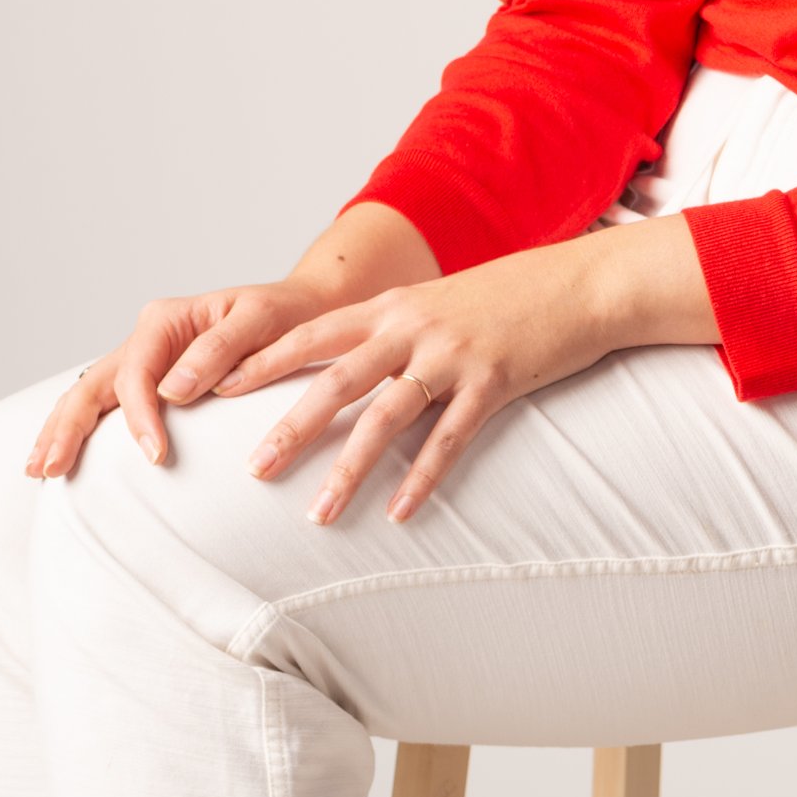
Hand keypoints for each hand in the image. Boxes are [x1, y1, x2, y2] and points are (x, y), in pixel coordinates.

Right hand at [26, 280, 338, 477]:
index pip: (137, 374)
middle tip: (52, 468)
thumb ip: (219, 349)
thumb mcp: (261, 320)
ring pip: (90, 395)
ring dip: (62, 431)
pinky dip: (81, 429)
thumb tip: (172, 390)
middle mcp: (147, 338)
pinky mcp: (152, 381)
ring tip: (39, 469)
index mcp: (167, 319)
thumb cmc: (287, 315)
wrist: (304, 311)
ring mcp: (145, 360)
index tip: (155, 454)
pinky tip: (61, 455)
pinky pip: (107, 405)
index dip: (140, 416)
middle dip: (69, 427)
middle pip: (94, 384)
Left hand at [215, 213, 713, 523]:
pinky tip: (400, 514)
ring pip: (385, 417)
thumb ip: (395, 328)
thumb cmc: (513, 295)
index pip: (310, 334)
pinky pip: (449, 439)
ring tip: (317, 514)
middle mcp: (414, 327)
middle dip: (288, 427)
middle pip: (335, 380)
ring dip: (347, 469)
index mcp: (394, 305)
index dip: (259, 362)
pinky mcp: (494, 381)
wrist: (585, 282)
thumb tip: (350, 363)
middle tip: (250, 469)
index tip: (211, 390)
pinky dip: (422, 478)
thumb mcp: (443, 300)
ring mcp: (454, 355)